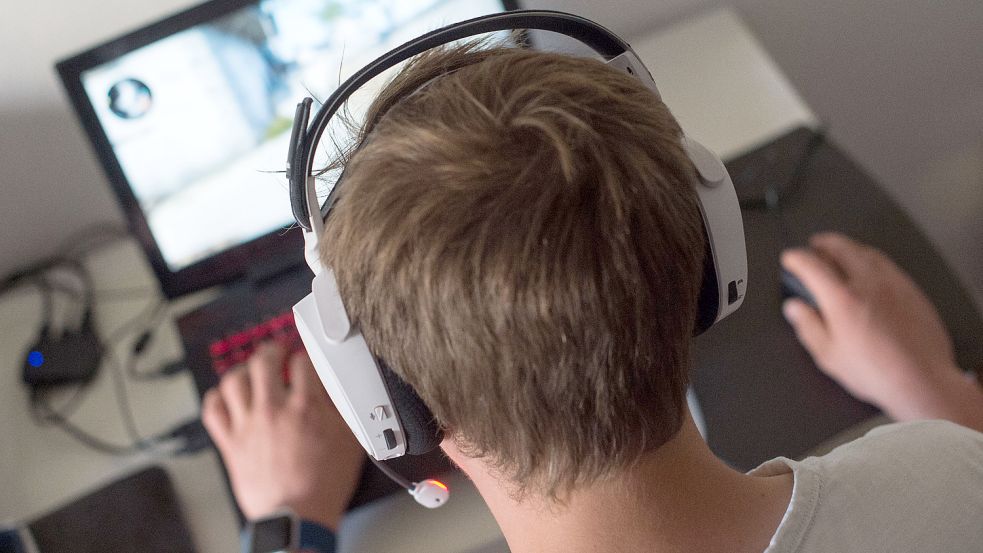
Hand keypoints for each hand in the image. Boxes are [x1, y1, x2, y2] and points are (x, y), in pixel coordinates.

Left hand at [202, 343, 364, 529]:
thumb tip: (340, 387)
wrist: (298, 518)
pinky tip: (227, 396)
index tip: (306, 361)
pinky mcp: (230, 443)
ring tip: (252, 371)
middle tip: (278, 353)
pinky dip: (217, 397)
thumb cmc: (323, 485)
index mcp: (306, 407)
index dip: (306, 357)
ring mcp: (248, 425)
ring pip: (233, 380)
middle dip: (273, 351)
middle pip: (264, 360)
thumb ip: (344, 408)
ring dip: (244, 370)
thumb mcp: (350, 441)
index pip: (303, 361)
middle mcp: (273, 410)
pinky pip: (213, 409)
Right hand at [781, 233, 980, 426]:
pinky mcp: (912, 291)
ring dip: (849, 247)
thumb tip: (795, 309)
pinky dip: (872, 259)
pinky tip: (870, 269)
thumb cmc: (878, 373)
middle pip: (841, 248)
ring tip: (840, 251)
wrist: (922, 380)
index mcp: (842, 299)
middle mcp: (868, 284)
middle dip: (823, 243)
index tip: (790, 259)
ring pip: (867, 252)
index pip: (812, 266)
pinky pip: (888, 264)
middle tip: (814, 245)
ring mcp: (893, 284)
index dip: (796, 258)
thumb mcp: (829, 356)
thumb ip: (808, 327)